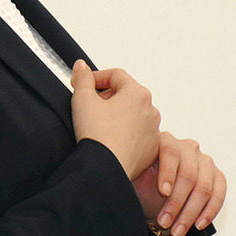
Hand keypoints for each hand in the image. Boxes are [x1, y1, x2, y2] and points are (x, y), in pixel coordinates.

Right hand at [70, 61, 160, 179]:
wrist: (106, 169)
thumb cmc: (97, 135)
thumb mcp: (82, 99)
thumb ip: (82, 78)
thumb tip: (81, 66)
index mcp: (138, 93)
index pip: (115, 75)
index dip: (95, 77)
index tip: (82, 85)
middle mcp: (151, 110)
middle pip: (125, 94)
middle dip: (106, 96)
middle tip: (88, 106)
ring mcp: (153, 131)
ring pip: (132, 114)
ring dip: (115, 114)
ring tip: (98, 124)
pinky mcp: (151, 149)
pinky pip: (137, 134)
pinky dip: (124, 132)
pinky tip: (108, 139)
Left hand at [133, 131, 226, 235]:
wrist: (154, 194)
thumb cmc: (141, 183)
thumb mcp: (133, 176)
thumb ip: (129, 171)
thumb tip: (117, 178)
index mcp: (164, 140)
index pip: (170, 153)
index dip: (168, 173)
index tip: (162, 192)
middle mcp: (187, 147)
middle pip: (188, 175)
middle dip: (176, 203)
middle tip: (164, 223)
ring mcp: (204, 160)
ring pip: (203, 187)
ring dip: (190, 213)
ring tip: (177, 232)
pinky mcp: (217, 175)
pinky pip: (219, 193)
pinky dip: (209, 211)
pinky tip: (197, 225)